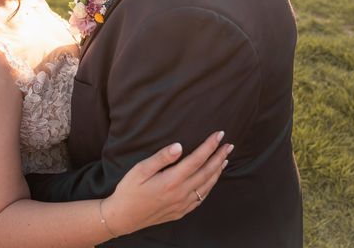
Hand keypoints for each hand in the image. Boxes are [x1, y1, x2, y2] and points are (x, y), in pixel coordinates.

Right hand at [102, 131, 232, 236]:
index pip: (197, 159)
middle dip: (219, 157)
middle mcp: (181, 193)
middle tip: (229, 145)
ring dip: (218, 171)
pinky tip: (211, 180)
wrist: (123, 217)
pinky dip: (210, 186)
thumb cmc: (129, 191)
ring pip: (207, 185)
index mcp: (171, 181)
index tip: (219, 135)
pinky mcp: (181, 211)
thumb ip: (161, 158)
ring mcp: (183, 204)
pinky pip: (202, 198)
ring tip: (225, 159)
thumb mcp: (139, 170)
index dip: (209, 146)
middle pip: (207, 172)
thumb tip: (179, 146)